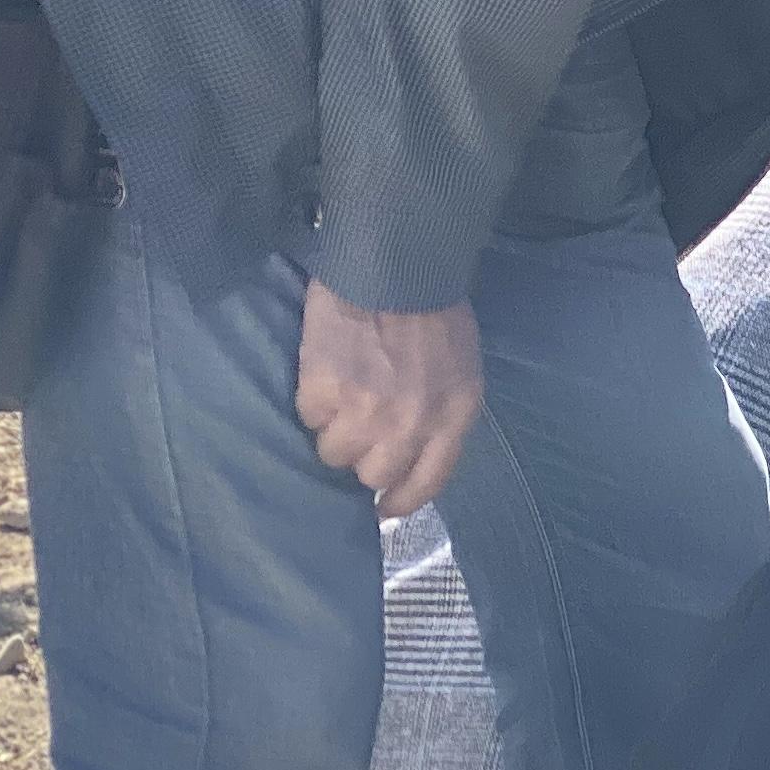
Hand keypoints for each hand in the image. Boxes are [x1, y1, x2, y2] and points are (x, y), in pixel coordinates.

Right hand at [294, 281, 484, 516]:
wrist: (396, 264)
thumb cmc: (434, 309)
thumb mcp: (461, 369)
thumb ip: (442, 413)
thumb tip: (410, 449)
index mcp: (453, 419)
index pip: (427, 483)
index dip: (402, 499)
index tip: (384, 505)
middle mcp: (410, 426)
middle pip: (373, 475)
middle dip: (364, 454)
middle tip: (359, 424)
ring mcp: (365, 413)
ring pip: (334, 452)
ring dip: (334, 426)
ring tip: (341, 389)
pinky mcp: (325, 392)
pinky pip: (309, 416)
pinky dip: (313, 397)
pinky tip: (327, 367)